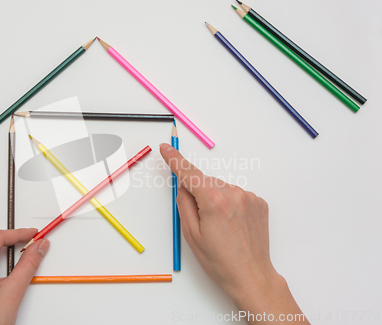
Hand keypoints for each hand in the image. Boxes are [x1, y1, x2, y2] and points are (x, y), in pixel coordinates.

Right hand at [160, 143, 308, 323]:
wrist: (251, 276)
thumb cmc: (220, 261)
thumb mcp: (191, 234)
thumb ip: (184, 204)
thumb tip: (183, 186)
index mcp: (214, 201)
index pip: (189, 173)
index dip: (175, 160)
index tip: (166, 148)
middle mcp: (234, 194)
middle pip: (206, 183)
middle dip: (199, 195)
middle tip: (202, 222)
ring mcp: (249, 197)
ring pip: (221, 189)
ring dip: (216, 200)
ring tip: (221, 227)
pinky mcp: (259, 203)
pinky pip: (236, 195)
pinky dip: (230, 204)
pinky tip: (232, 224)